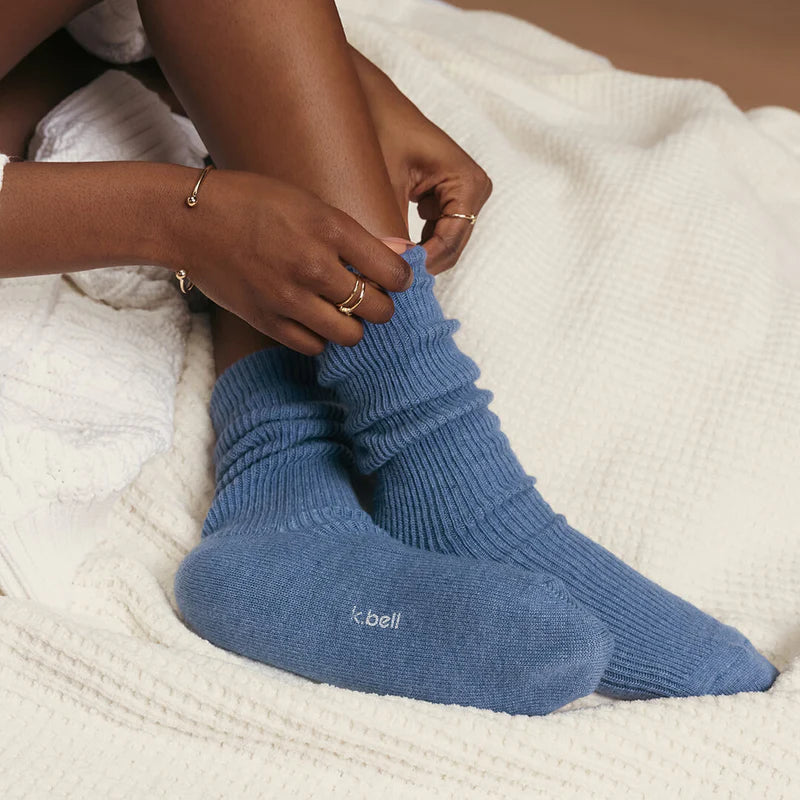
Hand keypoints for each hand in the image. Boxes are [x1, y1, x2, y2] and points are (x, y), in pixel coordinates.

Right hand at [173, 168, 412, 354]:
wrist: (191, 220)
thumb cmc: (252, 202)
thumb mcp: (309, 202)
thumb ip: (356, 235)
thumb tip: (400, 254)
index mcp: (330, 228)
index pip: (393, 272)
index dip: (403, 279)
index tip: (397, 279)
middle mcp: (313, 266)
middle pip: (378, 309)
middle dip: (383, 306)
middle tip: (372, 297)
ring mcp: (289, 298)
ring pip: (351, 335)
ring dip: (354, 326)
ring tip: (344, 311)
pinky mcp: (267, 321)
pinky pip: (314, 346)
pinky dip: (321, 337)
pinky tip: (315, 320)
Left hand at [352, 48, 491, 273]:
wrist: (370, 100)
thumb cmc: (379, 129)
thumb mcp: (384, 184)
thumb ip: (393, 230)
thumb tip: (390, 272)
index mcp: (467, 182)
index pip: (449, 242)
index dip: (421, 264)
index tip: (390, 278)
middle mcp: (474, 190)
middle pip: (450, 248)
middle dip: (420, 264)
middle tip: (385, 281)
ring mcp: (464, 195)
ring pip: (443, 245)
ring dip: (417, 257)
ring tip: (385, 269)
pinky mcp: (449, 198)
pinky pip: (437, 234)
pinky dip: (415, 245)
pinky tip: (392, 251)